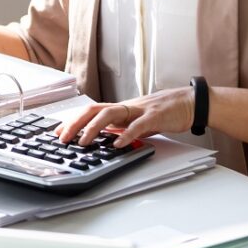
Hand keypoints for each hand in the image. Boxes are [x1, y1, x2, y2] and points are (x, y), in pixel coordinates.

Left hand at [57, 87, 194, 146]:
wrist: (190, 103)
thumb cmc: (164, 112)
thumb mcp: (138, 121)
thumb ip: (122, 127)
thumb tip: (105, 137)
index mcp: (121, 109)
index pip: (91, 111)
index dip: (73, 120)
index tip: (58, 132)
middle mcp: (126, 107)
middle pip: (94, 110)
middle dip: (75, 123)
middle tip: (62, 138)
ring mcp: (140, 110)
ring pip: (111, 114)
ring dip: (94, 128)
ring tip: (83, 141)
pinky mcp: (155, 116)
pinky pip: (138, 124)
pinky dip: (126, 134)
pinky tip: (117, 144)